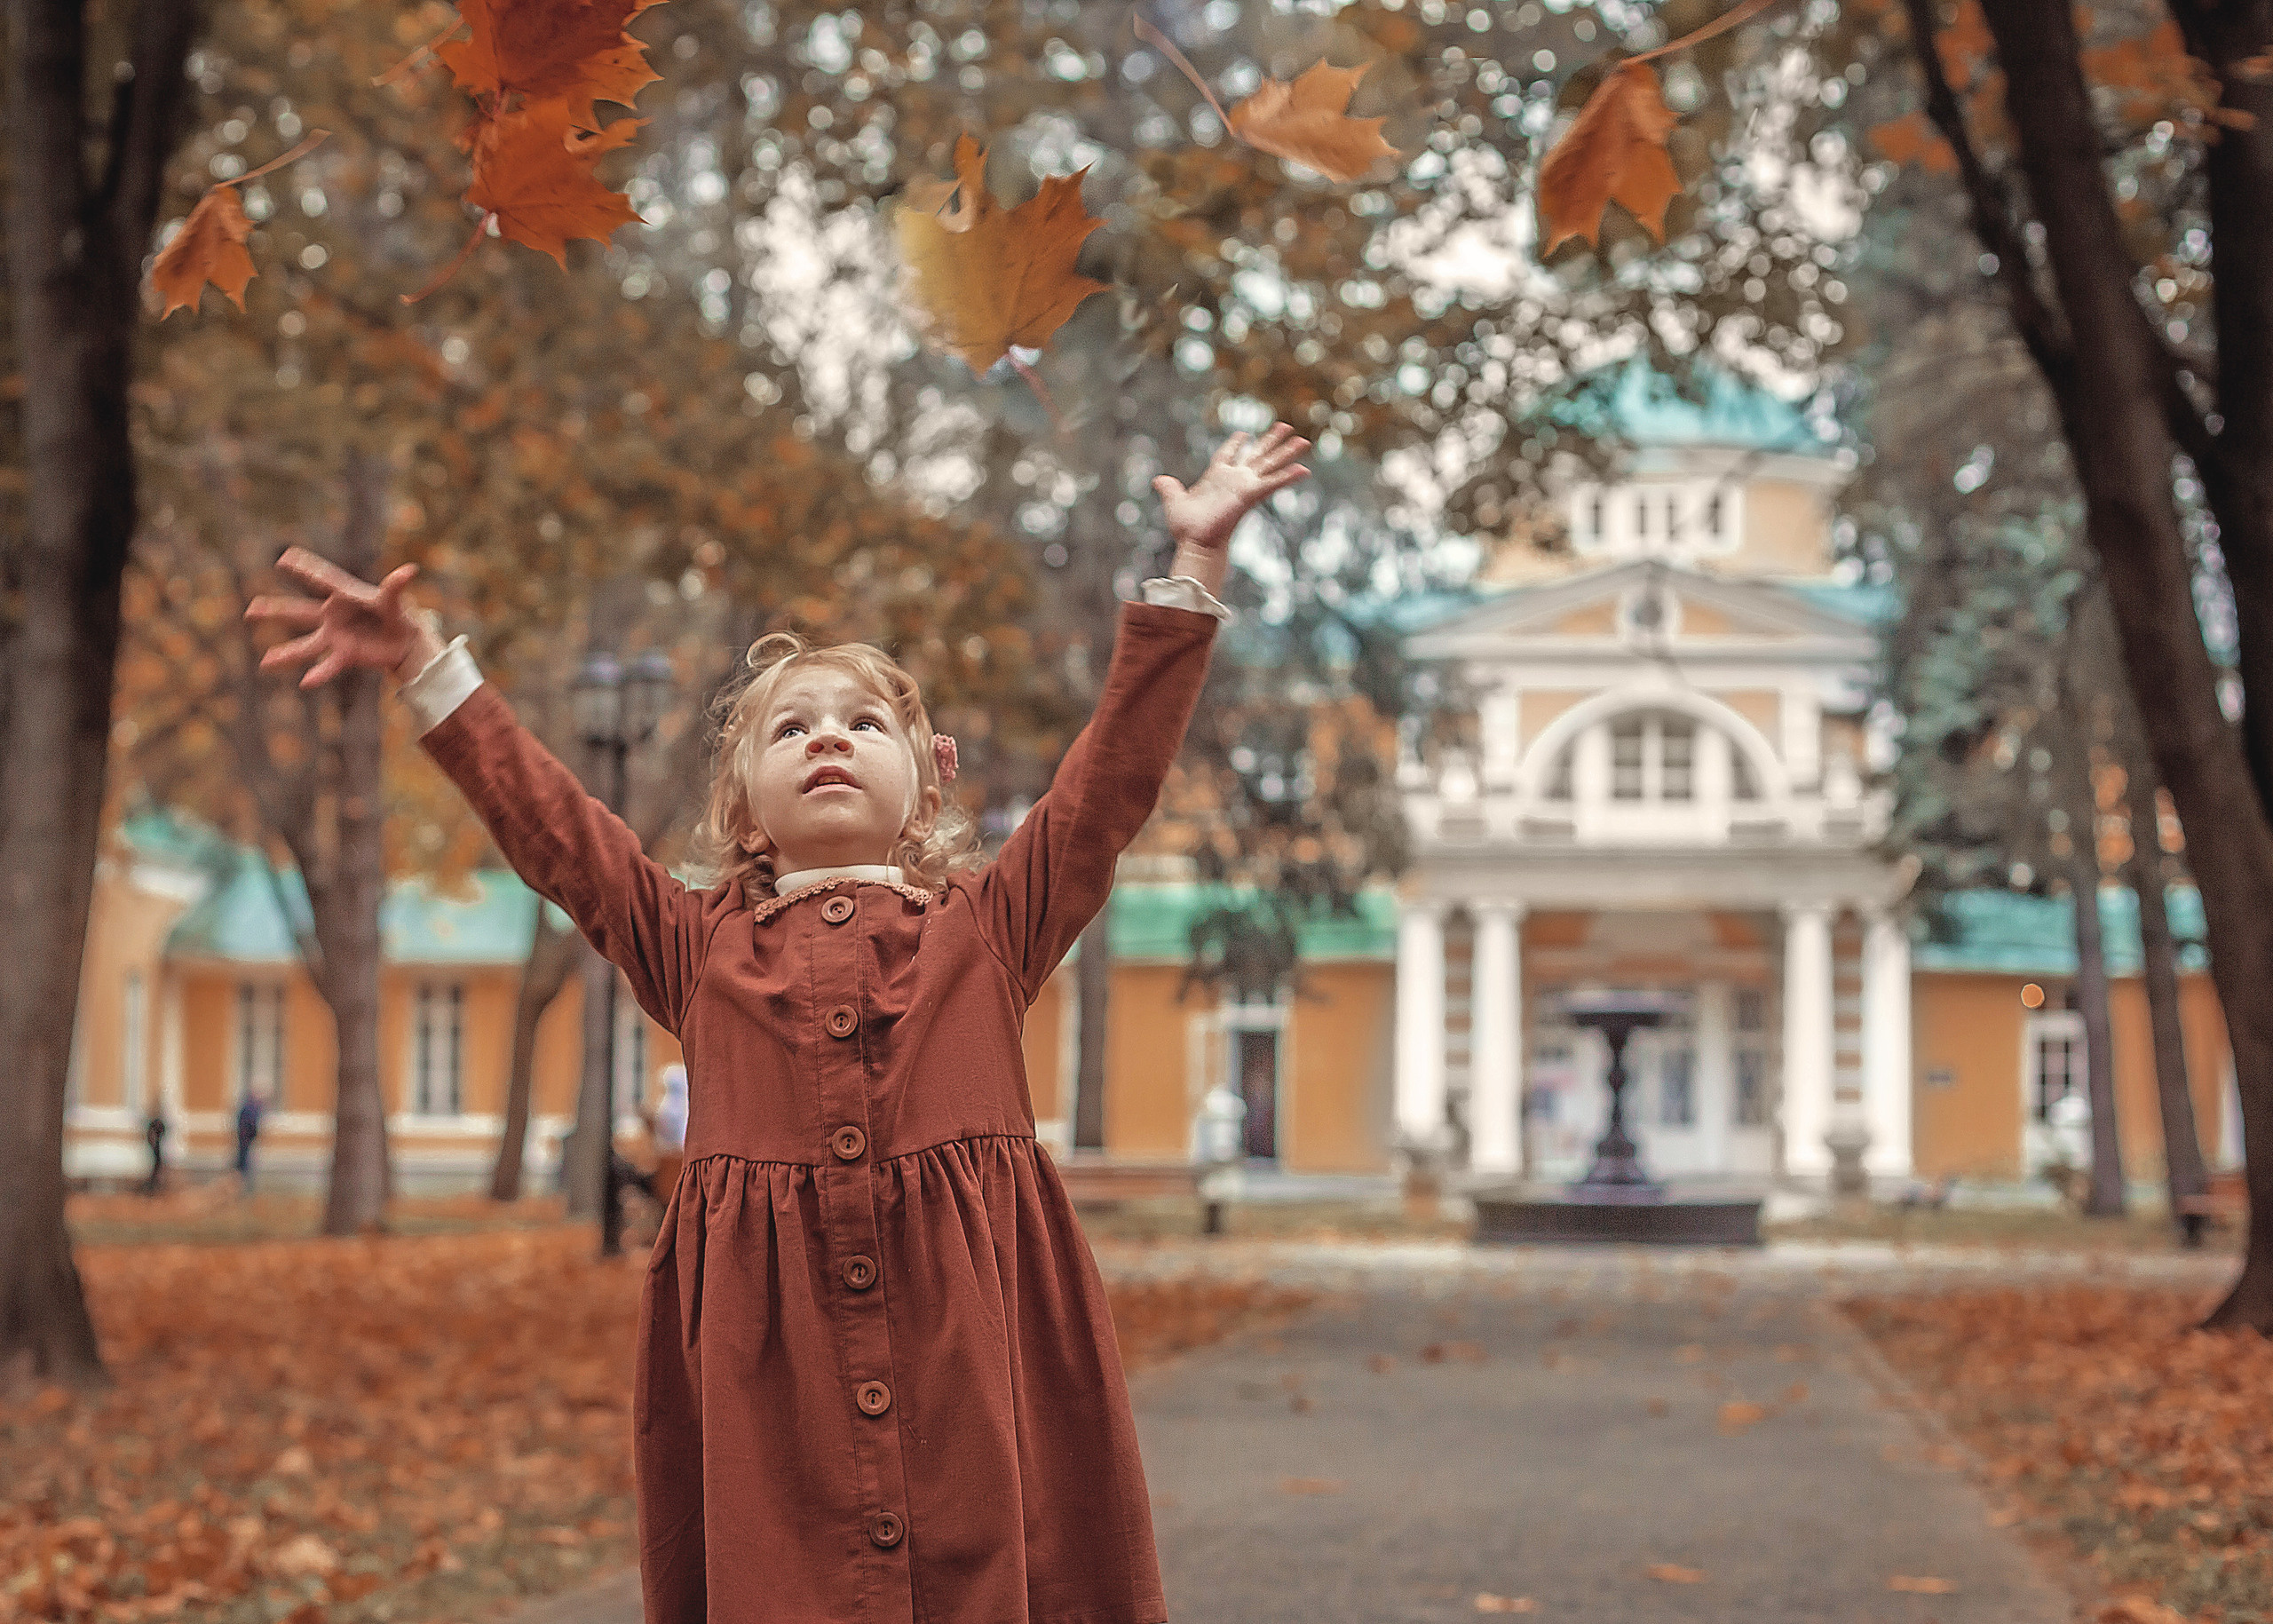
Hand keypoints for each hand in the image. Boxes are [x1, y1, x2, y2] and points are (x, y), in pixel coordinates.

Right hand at [244, 546, 435, 688]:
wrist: (404, 640)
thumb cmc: (396, 613)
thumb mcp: (396, 601)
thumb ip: (396, 587)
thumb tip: (411, 570)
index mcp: (343, 595)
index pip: (322, 579)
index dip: (305, 568)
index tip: (284, 557)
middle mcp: (332, 615)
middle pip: (299, 612)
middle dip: (275, 611)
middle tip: (250, 610)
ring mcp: (334, 636)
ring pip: (306, 645)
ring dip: (286, 654)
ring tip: (265, 662)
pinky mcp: (344, 655)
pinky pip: (328, 665)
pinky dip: (319, 674)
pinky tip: (305, 683)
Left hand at [1152, 422, 1310, 571]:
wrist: (1195, 542)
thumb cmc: (1185, 527)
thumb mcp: (1174, 501)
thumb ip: (1169, 488)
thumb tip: (1157, 480)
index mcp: (1216, 477)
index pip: (1228, 454)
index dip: (1235, 444)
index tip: (1244, 434)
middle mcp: (1234, 479)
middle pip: (1257, 455)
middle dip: (1271, 441)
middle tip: (1285, 426)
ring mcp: (1245, 486)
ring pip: (1270, 464)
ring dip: (1287, 453)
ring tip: (1304, 440)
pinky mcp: (1250, 495)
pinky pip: (1273, 483)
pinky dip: (1288, 476)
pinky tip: (1304, 469)